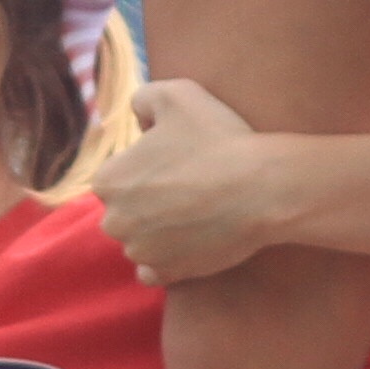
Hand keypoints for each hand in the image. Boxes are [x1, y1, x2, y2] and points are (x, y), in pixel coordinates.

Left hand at [93, 81, 282, 284]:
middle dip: (145, 201)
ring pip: (138, 240)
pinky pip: (152, 271)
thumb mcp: (175, 93)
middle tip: (186, 187)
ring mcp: (140, 252)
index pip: (118, 174)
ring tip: (193, 213)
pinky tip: (185, 243)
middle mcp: (114, 221)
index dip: (145, 165)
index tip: (175, 161)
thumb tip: (138, 118)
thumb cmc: (217, 138)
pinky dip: (164, 261)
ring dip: (156, 231)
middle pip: (124, 210)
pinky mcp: (167, 274)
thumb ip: (143, 99)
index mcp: (108, 180)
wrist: (261, 188)